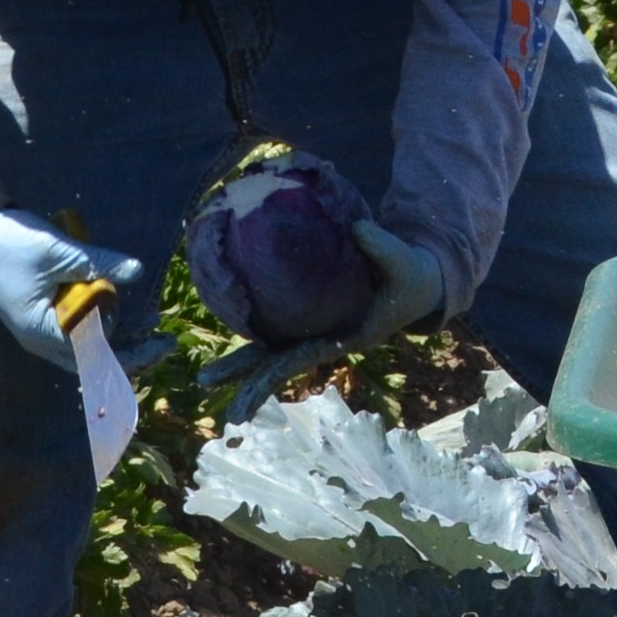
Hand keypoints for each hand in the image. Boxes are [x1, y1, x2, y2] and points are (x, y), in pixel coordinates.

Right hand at [0, 207, 145, 372]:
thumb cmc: (10, 242)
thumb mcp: (58, 251)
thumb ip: (98, 263)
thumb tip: (137, 270)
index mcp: (42, 331)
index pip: (96, 357)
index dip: (132, 354)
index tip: (161, 346)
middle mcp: (41, 340)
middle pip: (95, 359)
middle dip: (131, 349)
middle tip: (165, 340)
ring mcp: (41, 331)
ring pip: (89, 345)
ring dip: (119, 335)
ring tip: (152, 323)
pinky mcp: (43, 317)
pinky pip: (78, 329)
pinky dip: (101, 321)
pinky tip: (122, 309)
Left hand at [207, 216, 449, 417]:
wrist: (412, 281)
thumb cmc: (409, 276)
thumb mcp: (404, 263)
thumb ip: (384, 248)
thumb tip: (357, 228)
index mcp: (342, 338)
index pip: (299, 359)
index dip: (273, 373)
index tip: (251, 388)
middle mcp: (321, 340)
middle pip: (274, 363)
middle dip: (242, 377)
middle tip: (204, 381)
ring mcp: (312, 330)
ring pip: (269, 349)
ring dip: (239, 364)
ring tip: (205, 376)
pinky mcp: (306, 315)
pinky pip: (272, 322)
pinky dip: (249, 323)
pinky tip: (224, 318)